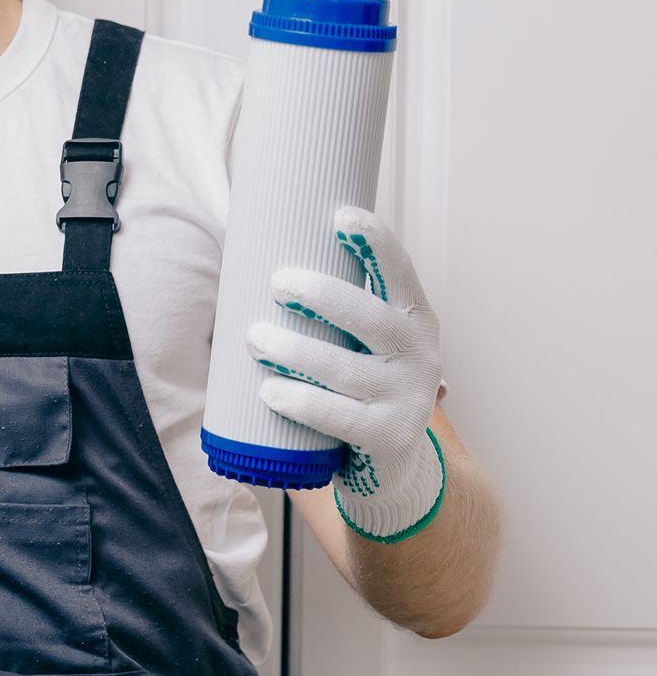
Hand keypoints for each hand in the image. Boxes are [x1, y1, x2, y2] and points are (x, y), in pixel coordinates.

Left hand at [250, 205, 446, 542]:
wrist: (392, 461)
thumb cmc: (361, 380)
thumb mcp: (362, 340)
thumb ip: (333, 306)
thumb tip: (261, 249)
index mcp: (414, 318)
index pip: (400, 273)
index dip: (376, 243)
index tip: (341, 214)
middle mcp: (420, 353)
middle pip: (373, 319)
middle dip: (325, 297)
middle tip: (278, 282)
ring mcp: (408, 398)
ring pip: (348, 369)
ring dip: (297, 351)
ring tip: (256, 338)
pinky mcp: (389, 437)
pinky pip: (341, 417)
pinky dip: (303, 402)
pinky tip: (270, 390)